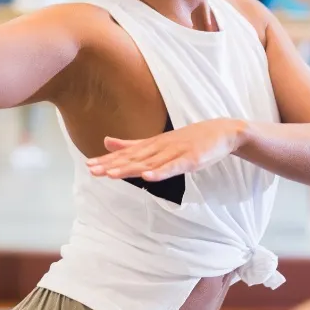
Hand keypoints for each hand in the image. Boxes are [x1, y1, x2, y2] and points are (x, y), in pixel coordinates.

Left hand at [86, 118, 247, 181]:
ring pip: (149, 163)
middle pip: (133, 158)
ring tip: (111, 174)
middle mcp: (159, 147)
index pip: (126, 154)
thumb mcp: (157, 141)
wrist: (221, 131)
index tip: (89, 165)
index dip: (108, 160)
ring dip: (130, 169)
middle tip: (92, 170)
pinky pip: (173, 167)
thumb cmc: (188, 138)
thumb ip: (132, 144)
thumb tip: (106, 142)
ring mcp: (175, 152)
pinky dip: (160, 172)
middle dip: (112, 165)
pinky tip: (147, 177)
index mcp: (152, 145)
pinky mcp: (190, 159)